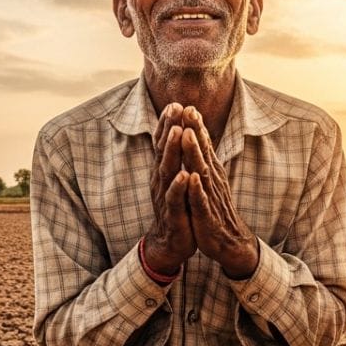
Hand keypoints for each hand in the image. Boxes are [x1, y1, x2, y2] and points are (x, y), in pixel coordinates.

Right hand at [145, 104, 195, 274]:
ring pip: (168, 171)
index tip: (175, 103)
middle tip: (174, 108)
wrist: (172, 242)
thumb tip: (177, 132)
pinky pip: (175, 199)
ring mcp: (165, 197)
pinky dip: (179, 186)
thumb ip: (174, 158)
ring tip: (178, 132)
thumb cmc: (177, 207)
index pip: (163, 144)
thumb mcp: (175, 179)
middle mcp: (161, 181)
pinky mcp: (173, 214)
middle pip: (163, 151)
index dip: (168, 124)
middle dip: (169, 129)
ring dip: (172, 151)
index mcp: (163, 171)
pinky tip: (184, 175)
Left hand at [179, 107, 258, 278]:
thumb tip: (197, 136)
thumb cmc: (214, 209)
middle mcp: (212, 180)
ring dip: (195, 153)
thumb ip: (203, 159)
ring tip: (188, 134)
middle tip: (189, 110)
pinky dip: (196, 189)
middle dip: (195, 131)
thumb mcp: (208, 181)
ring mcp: (210, 197)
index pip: (203, 146)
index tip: (188, 105)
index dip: (196, 126)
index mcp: (210, 172)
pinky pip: (200, 201)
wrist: (228, 241)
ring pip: (202, 172)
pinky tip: (191, 178)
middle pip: (203, 152)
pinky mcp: (207, 216)